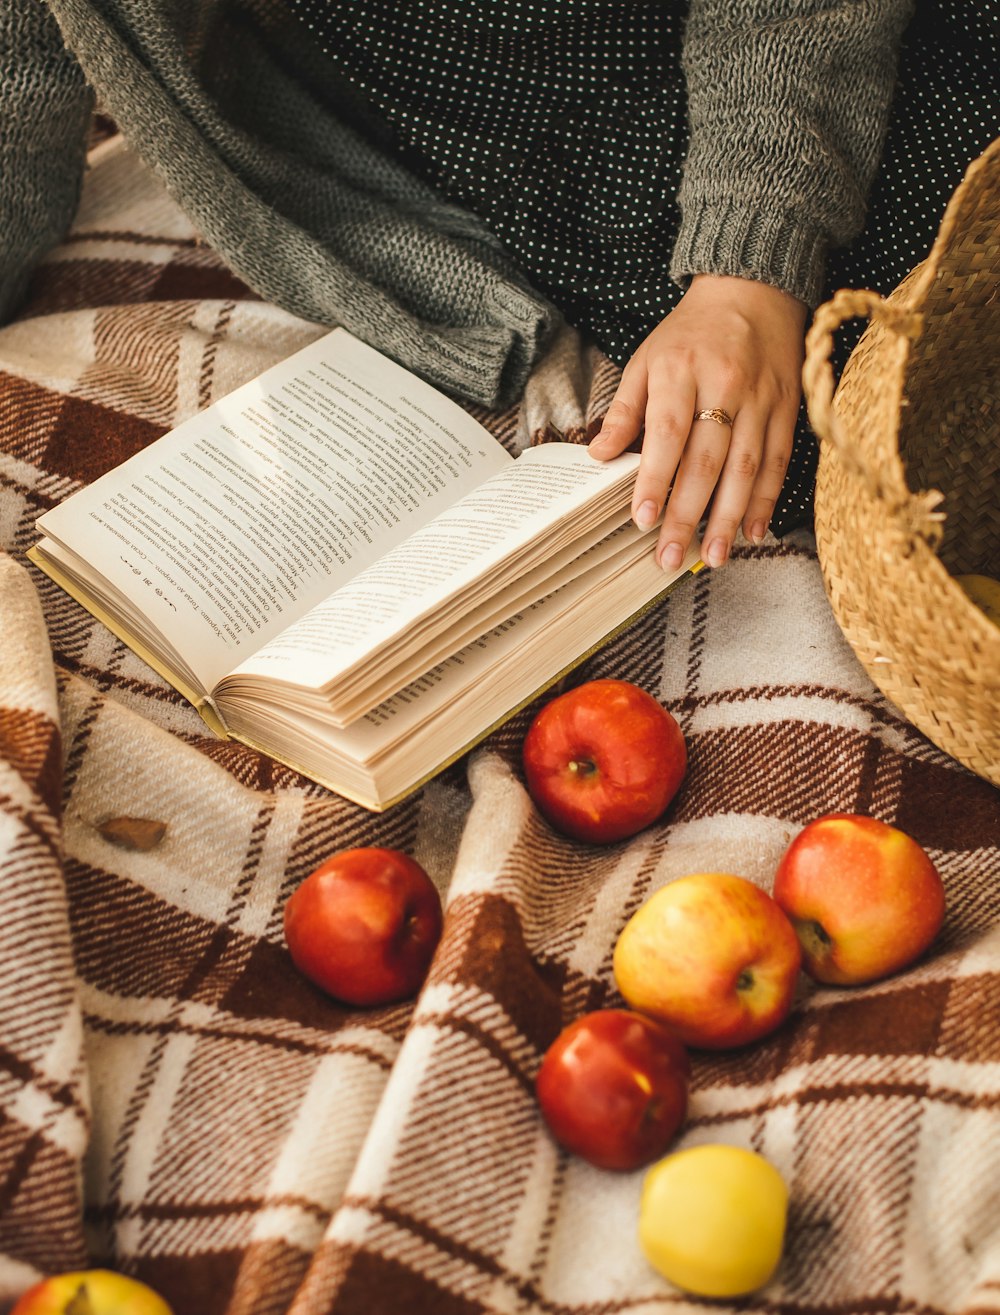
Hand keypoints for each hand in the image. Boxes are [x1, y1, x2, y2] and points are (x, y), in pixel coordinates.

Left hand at [588, 274, 807, 568]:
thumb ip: (624, 410)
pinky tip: (752, 532)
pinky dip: (765, 500)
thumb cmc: (690, 333)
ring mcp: (762, 398)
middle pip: (707, 460)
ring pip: (746, 468)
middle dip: (688, 514)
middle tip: (671, 556)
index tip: (642, 520)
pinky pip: (777, 461)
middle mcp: (725, 385)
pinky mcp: (788, 408)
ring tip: (714, 556)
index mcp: (682, 370)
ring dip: (729, 518)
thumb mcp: (647, 359)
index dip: (656, 479)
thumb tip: (599, 456)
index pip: (668, 433)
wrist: (753, 290)